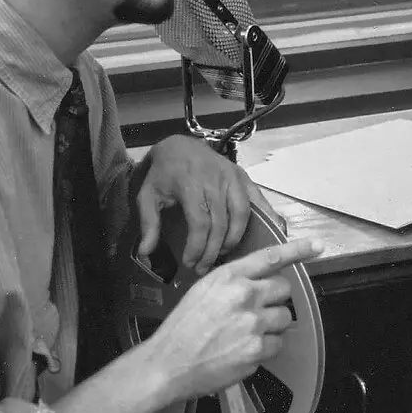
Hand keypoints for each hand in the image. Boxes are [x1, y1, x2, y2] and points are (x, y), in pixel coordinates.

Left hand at [137, 137, 266, 271]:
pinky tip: (265, 235)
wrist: (179, 145)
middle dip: (214, 250)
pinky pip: (257, 200)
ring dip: (234, 239)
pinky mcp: (243, 176)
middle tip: (205, 267)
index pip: (200, 223)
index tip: (190, 263)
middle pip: (221, 223)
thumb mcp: (148, 195)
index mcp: (190, 183)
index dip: (198, 247)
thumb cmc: (164, 173)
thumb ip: (148, 223)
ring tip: (223, 254)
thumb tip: (145, 252)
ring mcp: (232, 176)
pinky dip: (265, 218)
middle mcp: (215, 179)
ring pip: (240, 214)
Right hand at [142, 238, 320, 403]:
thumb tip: (259, 280)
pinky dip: (266, 348)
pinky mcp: (256, 350)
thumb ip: (233, 281)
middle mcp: (244, 295)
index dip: (298, 250)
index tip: (316, 246)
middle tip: (256, 311)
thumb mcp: (204, 290)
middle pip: (284, 289)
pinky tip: (244, 350)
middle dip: (274, 299)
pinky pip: (278, 344)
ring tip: (248, 333)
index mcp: (228, 276)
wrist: (168, 363)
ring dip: (272, 325)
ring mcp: (252, 323)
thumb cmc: (183, 328)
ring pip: (284, 317)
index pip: (271, 257)